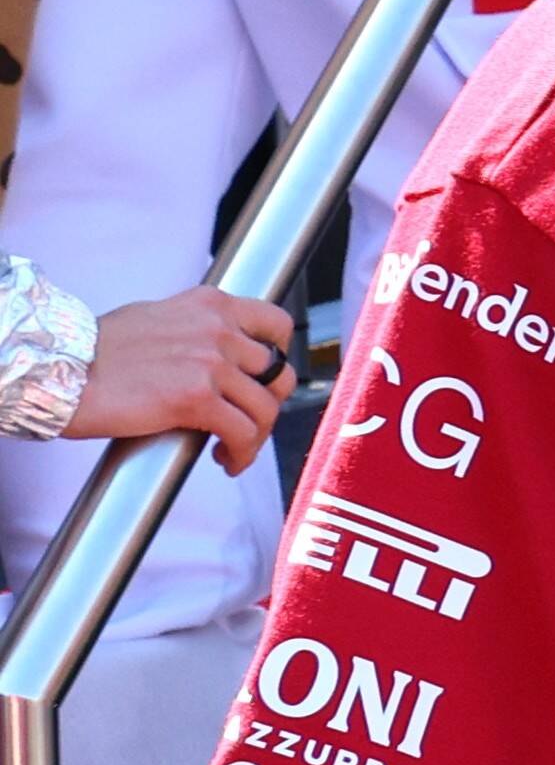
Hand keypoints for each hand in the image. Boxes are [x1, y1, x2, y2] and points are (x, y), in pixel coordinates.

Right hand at [78, 287, 293, 471]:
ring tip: (233, 448)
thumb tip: (216, 348)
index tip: (267, 378)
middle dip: (269, 403)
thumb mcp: (157, 317)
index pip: (277, 324)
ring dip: (255, 436)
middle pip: (279, 373)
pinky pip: (242, 433)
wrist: (62, 370)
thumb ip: (194, 328)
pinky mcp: (196, 398)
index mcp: (210, 304)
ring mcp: (209, 363)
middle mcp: (217, 329)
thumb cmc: (97, 349)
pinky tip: (225, 459)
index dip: (282, 355)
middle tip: (249, 421)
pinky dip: (241, 453)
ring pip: (265, 407)